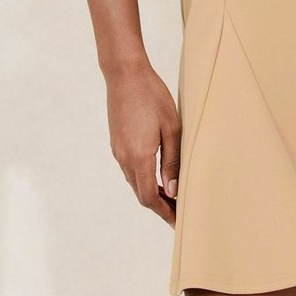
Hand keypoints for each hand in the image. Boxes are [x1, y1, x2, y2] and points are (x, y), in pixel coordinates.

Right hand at [105, 62, 180, 225]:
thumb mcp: (171, 127)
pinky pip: (130, 169)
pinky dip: (144, 178)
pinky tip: (157, 175)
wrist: (125, 73)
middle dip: (160, 206)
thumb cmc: (152, 95)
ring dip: (151, 192)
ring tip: (171, 196)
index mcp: (139, 157)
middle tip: (179, 213)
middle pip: (141, 194)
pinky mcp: (117, 142)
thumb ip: (172, 161)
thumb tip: (172, 191)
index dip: (164, 212)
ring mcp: (118, 150)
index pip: (149, 197)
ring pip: (135, 182)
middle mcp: (124, 158)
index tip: (178, 221)